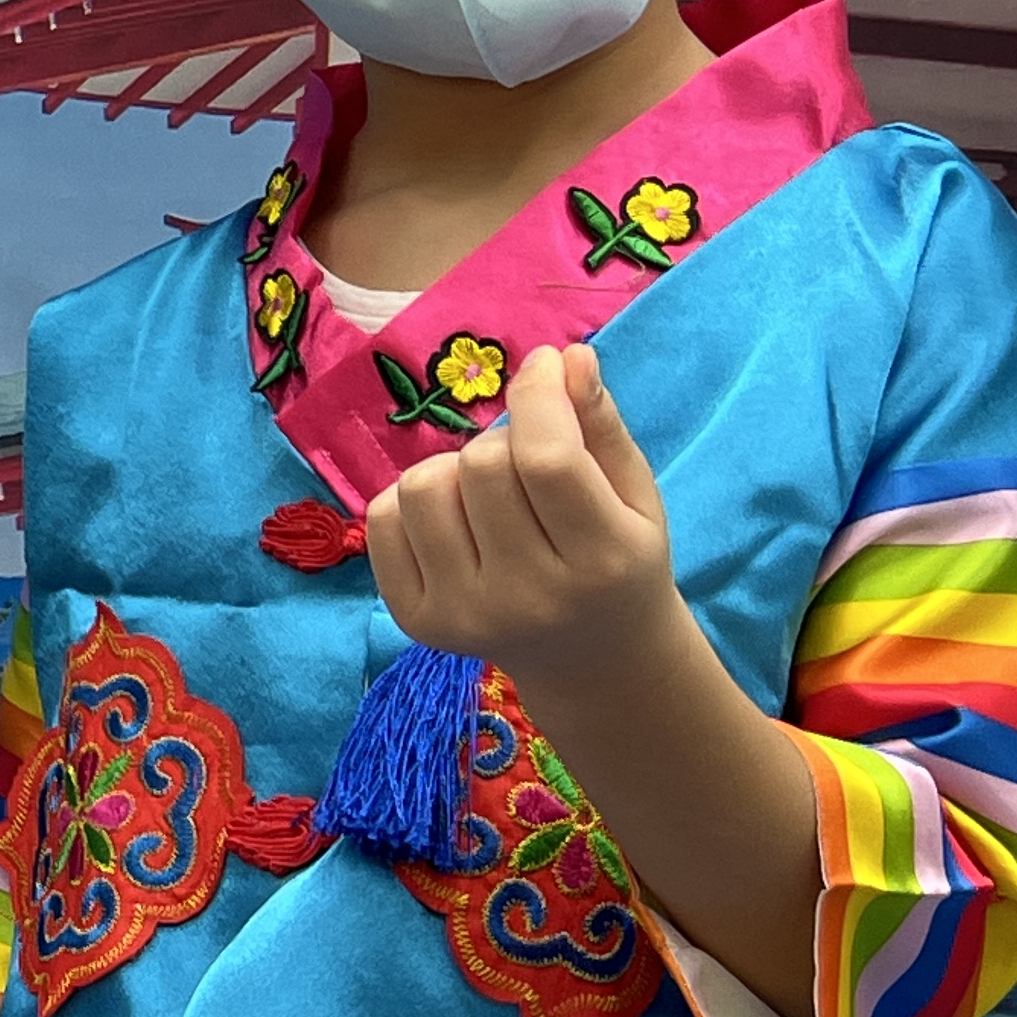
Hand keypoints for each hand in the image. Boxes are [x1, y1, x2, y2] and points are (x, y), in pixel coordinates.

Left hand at [364, 343, 677, 682]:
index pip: (546, 459)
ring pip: (422, 485)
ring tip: (489, 494)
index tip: (542, 367)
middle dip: (503, 440)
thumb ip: (600, 425)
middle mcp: (527, 596)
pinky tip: (455, 522)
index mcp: (600, 561)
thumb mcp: (633, 495)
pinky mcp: (414, 619)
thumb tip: (564, 356)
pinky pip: (382, 518)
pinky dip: (413, 502)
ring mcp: (462, 613)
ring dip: (455, 469)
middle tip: (525, 460)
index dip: (537, 395)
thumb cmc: (619, 562)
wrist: (592, 660)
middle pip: (480, 465)